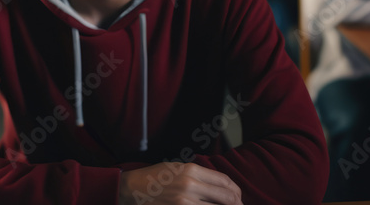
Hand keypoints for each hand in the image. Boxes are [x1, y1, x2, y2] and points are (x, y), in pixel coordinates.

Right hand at [118, 162, 242, 204]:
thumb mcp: (176, 168)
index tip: (238, 196)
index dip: (235, 190)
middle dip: (237, 203)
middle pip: (226, 197)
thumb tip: (220, 186)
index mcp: (191, 170)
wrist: (131, 190)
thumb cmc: (153, 178)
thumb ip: (198, 175)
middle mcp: (190, 185)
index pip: (224, 181)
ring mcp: (185, 202)